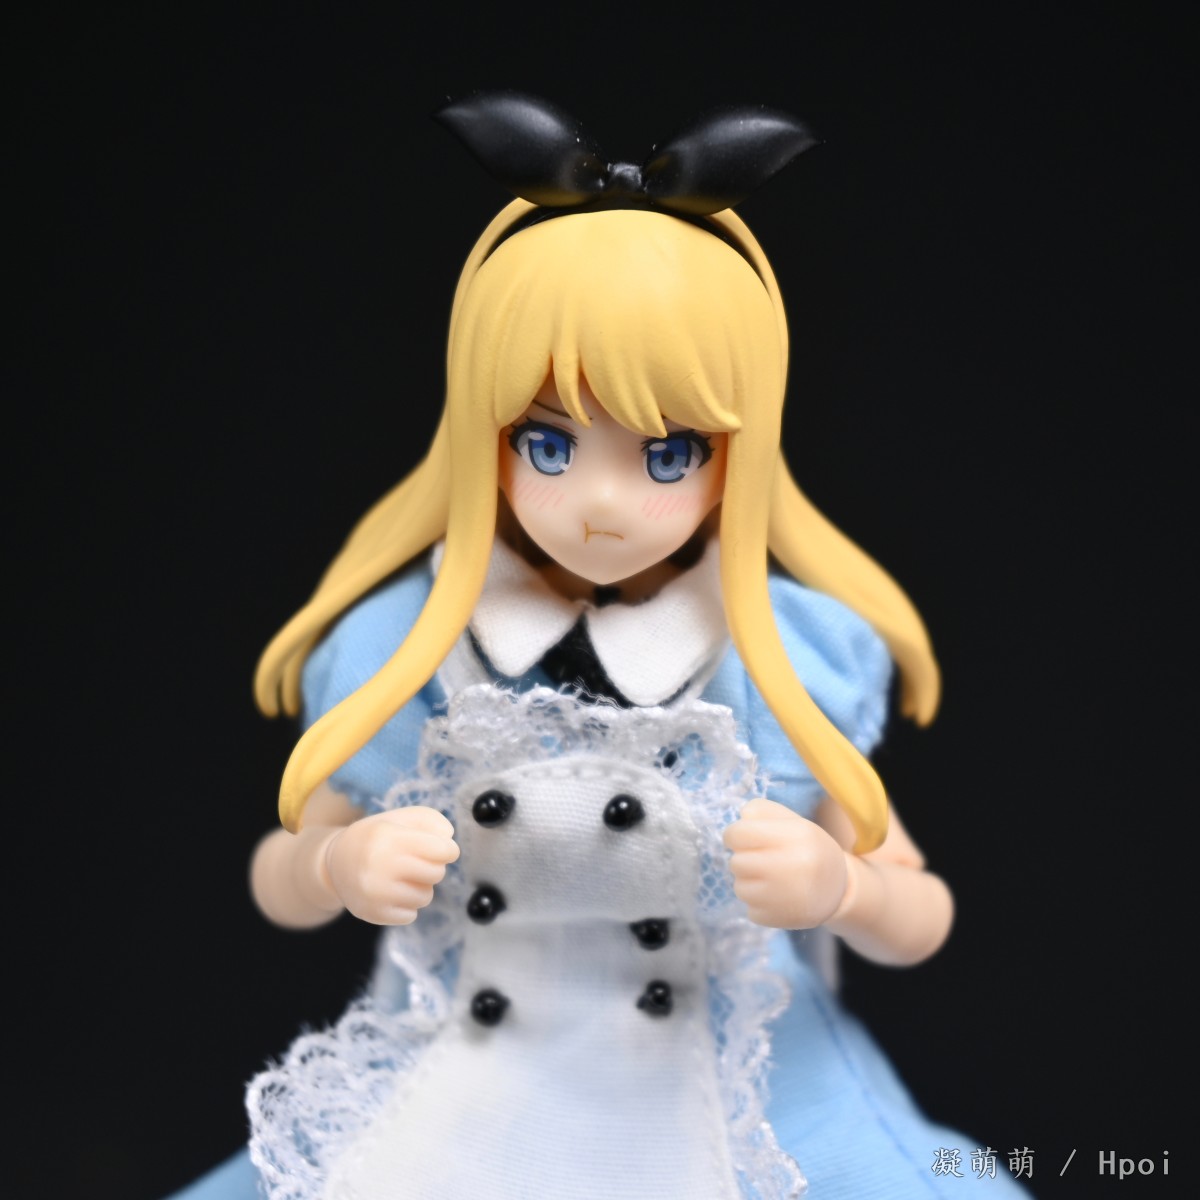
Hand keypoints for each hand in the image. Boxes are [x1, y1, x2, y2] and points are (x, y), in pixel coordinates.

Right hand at [326, 805, 459, 925]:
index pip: (440, 850)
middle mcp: (379, 866)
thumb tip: (448, 839)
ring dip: (421, 887)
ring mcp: (375, 893)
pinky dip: (407, 904)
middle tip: (418, 862)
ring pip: (426, 897)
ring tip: (403, 877)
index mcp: (388, 837)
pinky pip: (411, 915)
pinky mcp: (373, 914)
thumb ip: (430, 821)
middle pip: (436, 873)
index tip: (446, 850)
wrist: (336, 863)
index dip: (449, 850)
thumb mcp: (399, 818)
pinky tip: (392, 891)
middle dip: (434, 867)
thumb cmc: (377, 837)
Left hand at [723, 797, 848, 928]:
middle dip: (742, 859)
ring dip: (748, 882)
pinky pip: (750, 911)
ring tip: (768, 879)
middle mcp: (795, 866)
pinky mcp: (783, 920)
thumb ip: (763, 810)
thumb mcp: (793, 821)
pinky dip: (758, 903)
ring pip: (740, 888)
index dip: (734, 834)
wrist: (838, 888)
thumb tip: (741, 817)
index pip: (740, 834)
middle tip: (757, 859)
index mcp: (798, 835)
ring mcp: (789, 897)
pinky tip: (776, 897)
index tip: (741, 838)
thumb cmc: (806, 848)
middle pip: (736, 862)